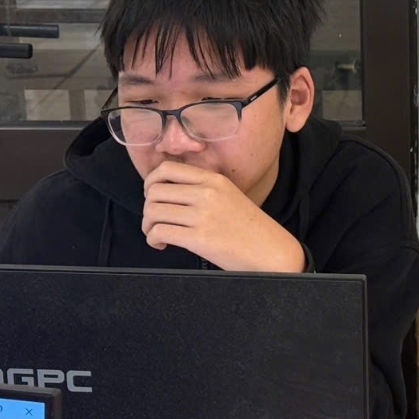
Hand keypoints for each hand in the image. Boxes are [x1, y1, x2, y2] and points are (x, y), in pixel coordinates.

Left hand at [142, 161, 304, 271]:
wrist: (270, 250)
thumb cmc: (250, 228)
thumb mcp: (229, 195)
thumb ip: (202, 189)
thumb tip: (167, 192)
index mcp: (214, 180)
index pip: (167, 169)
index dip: (151, 182)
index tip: (153, 195)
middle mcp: (207, 193)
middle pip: (155, 191)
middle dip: (148, 207)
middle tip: (156, 219)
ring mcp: (203, 215)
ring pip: (153, 212)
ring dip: (148, 225)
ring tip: (157, 233)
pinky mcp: (199, 238)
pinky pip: (159, 232)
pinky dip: (153, 239)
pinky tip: (162, 244)